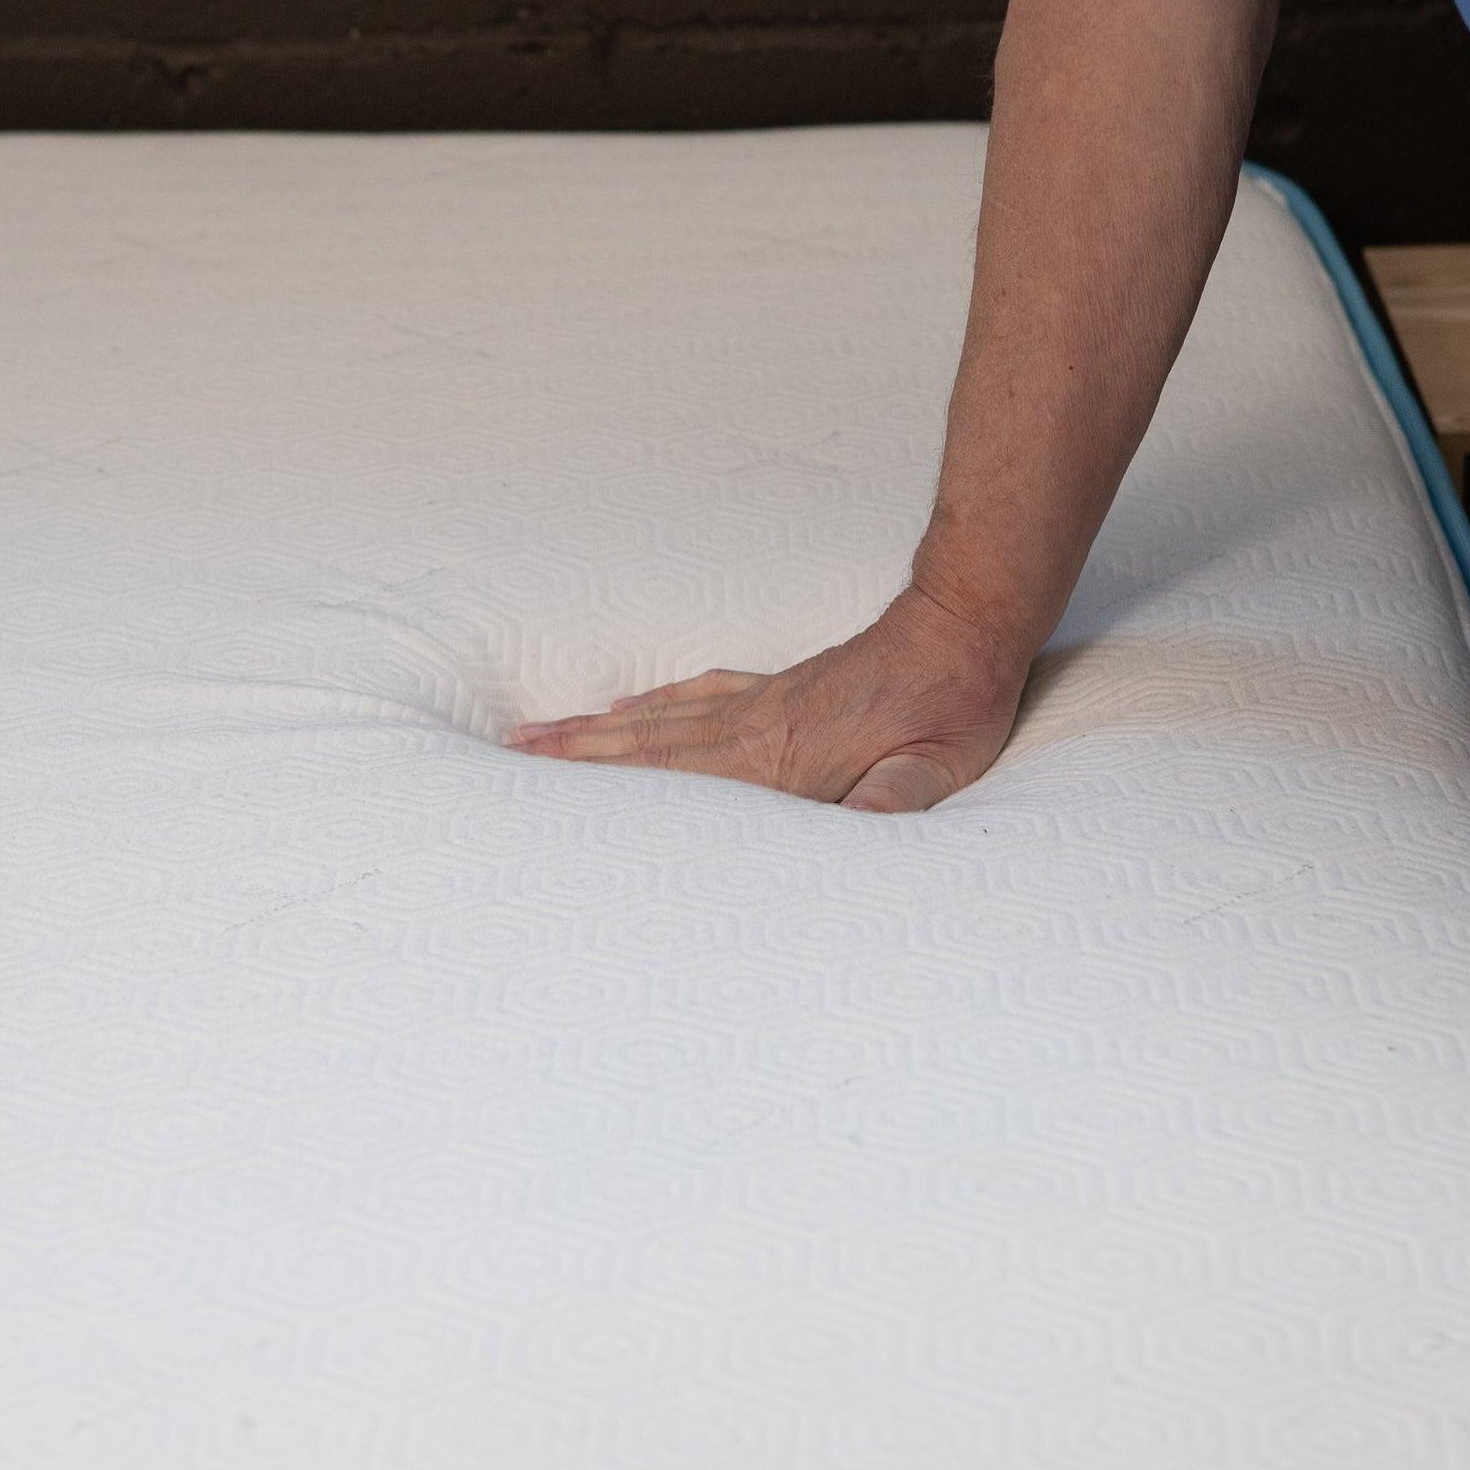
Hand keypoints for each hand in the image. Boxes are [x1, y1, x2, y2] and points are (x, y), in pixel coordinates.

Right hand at [506, 588, 1038, 811]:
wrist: (964, 625)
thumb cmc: (951, 708)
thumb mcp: (934, 769)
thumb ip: (890, 806)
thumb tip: (856, 844)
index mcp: (779, 759)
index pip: (673, 777)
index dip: (606, 787)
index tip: (542, 790)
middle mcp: (752, 726)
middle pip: (643, 745)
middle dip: (571, 759)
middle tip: (505, 764)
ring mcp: (759, 701)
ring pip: (657, 717)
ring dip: (594, 732)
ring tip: (536, 739)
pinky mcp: (778, 686)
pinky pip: (695, 694)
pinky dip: (649, 705)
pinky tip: (625, 708)